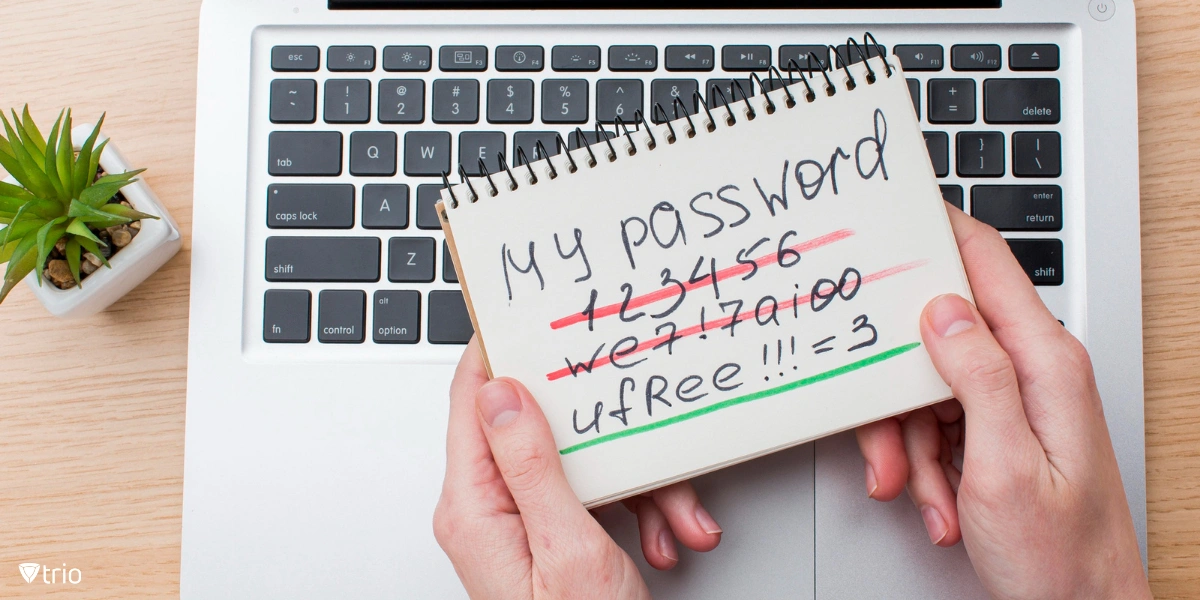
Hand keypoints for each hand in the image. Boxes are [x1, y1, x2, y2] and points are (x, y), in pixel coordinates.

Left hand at [434, 338, 722, 598]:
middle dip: (605, 435)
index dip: (500, 349)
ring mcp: (516, 523)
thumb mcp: (567, 546)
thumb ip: (531, 464)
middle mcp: (485, 510)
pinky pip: (591, 498)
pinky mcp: (545, 537)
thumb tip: (503, 392)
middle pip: (539, 429)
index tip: (533, 315)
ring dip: (637, 485)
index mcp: (473, 505)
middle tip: (636, 420)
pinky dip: (637, 513)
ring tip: (675, 518)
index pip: (471, 398)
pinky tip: (664, 537)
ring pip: (579, 464)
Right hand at [855, 208, 1150, 597]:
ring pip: (928, 387)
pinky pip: (938, 422)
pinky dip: (926, 463)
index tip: (893, 213)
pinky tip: (940, 502)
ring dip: (910, 443)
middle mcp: (1034, 372)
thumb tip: (943, 310)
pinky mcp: (1000, 428)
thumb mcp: (1005, 467)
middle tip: (889, 446)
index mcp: (1045, 364)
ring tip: (924, 493)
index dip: (938, 233)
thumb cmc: (1060, 558)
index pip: (988, 266)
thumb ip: (977, 378)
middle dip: (898, 393)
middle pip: (939, 337)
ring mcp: (1017, 400)